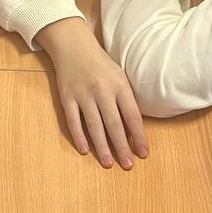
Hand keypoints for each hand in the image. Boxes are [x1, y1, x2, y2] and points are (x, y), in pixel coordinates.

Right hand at [35, 17, 147, 168]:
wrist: (74, 47)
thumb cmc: (101, 66)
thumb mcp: (120, 77)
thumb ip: (126, 101)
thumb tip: (134, 130)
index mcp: (119, 86)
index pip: (132, 116)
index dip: (139, 136)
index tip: (144, 153)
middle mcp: (102, 91)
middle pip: (114, 124)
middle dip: (122, 147)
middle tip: (128, 165)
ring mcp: (83, 95)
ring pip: (94, 126)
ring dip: (102, 147)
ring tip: (108, 163)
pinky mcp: (67, 97)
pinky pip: (73, 121)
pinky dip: (79, 136)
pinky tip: (85, 150)